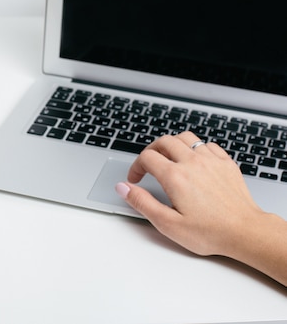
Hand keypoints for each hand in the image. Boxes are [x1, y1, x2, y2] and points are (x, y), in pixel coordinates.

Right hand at [115, 131, 263, 256]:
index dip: (135, 167)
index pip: (147, 158)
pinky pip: (207, 145)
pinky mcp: (226, 163)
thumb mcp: (167, 224)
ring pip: (185, 138)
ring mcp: (211, 160)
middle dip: (151, 151)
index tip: (135, 179)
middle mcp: (192, 163)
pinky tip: (194, 161)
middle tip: (148, 165)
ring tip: (169, 158)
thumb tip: (124, 188)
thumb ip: (142, 202)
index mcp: (175, 176)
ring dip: (173, 144)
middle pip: (164, 141)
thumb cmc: (210, 232)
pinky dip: (196, 148)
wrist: (246, 232)